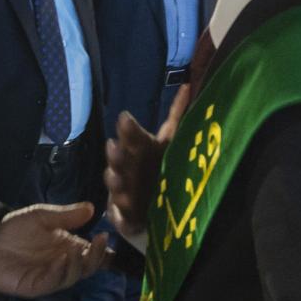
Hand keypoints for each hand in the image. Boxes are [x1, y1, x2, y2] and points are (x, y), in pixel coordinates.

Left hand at [0, 202, 108, 297]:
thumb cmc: (13, 228)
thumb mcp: (42, 216)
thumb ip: (66, 215)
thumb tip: (91, 208)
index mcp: (67, 247)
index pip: (92, 254)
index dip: (104, 251)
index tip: (109, 238)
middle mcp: (62, 264)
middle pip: (87, 267)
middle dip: (97, 256)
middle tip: (100, 241)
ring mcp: (49, 276)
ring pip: (72, 276)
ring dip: (78, 264)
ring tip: (77, 248)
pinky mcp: (34, 285)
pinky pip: (52, 282)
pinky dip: (59, 272)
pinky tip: (61, 259)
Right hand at [105, 84, 190, 238]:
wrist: (151, 207)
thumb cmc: (160, 170)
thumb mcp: (169, 143)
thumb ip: (176, 115)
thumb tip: (186, 85)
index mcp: (140, 150)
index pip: (135, 138)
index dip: (130, 130)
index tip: (125, 118)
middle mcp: (128, 169)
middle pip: (120, 160)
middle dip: (116, 154)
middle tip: (114, 146)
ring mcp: (124, 191)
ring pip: (116, 185)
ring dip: (114, 180)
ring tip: (114, 176)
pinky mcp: (125, 215)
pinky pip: (120, 214)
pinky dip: (120, 212)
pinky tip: (120, 208)